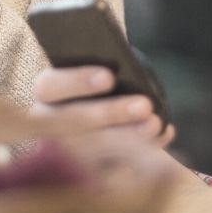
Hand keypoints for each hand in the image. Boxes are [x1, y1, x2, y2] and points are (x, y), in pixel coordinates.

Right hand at [31, 65, 194, 180]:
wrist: (103, 102)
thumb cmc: (101, 72)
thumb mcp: (97, 59)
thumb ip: (100, 53)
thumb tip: (118, 43)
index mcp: (46, 90)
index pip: (51, 86)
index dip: (78, 82)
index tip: (109, 77)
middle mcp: (49, 123)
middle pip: (75, 122)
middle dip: (111, 114)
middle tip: (144, 106)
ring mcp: (66, 149)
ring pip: (93, 150)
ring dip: (127, 138)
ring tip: (155, 123)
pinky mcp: (89, 169)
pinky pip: (113, 169)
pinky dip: (143, 154)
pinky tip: (165, 134)